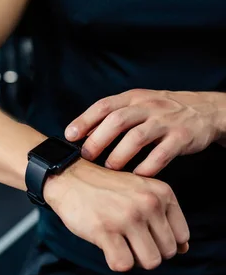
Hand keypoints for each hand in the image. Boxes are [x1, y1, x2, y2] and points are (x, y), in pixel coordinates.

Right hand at [44, 159, 189, 271]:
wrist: (70, 177)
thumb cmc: (106, 189)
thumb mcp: (142, 192)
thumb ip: (164, 218)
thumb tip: (184, 250)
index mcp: (162, 193)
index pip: (181, 237)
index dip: (163, 242)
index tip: (145, 233)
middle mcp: (149, 203)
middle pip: (166, 253)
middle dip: (149, 252)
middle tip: (129, 238)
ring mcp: (128, 217)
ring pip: (150, 262)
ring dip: (134, 258)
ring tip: (120, 242)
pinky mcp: (106, 230)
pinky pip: (124, 265)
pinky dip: (115, 261)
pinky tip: (106, 245)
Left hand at [65, 89, 218, 177]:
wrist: (204, 110)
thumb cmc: (162, 111)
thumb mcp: (138, 105)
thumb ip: (113, 116)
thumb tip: (81, 134)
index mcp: (133, 97)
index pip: (104, 106)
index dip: (85, 120)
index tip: (70, 136)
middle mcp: (148, 106)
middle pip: (117, 120)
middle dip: (98, 140)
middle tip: (87, 157)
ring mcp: (165, 121)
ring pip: (137, 137)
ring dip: (119, 155)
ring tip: (109, 168)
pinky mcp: (181, 137)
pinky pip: (162, 154)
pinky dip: (147, 167)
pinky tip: (136, 177)